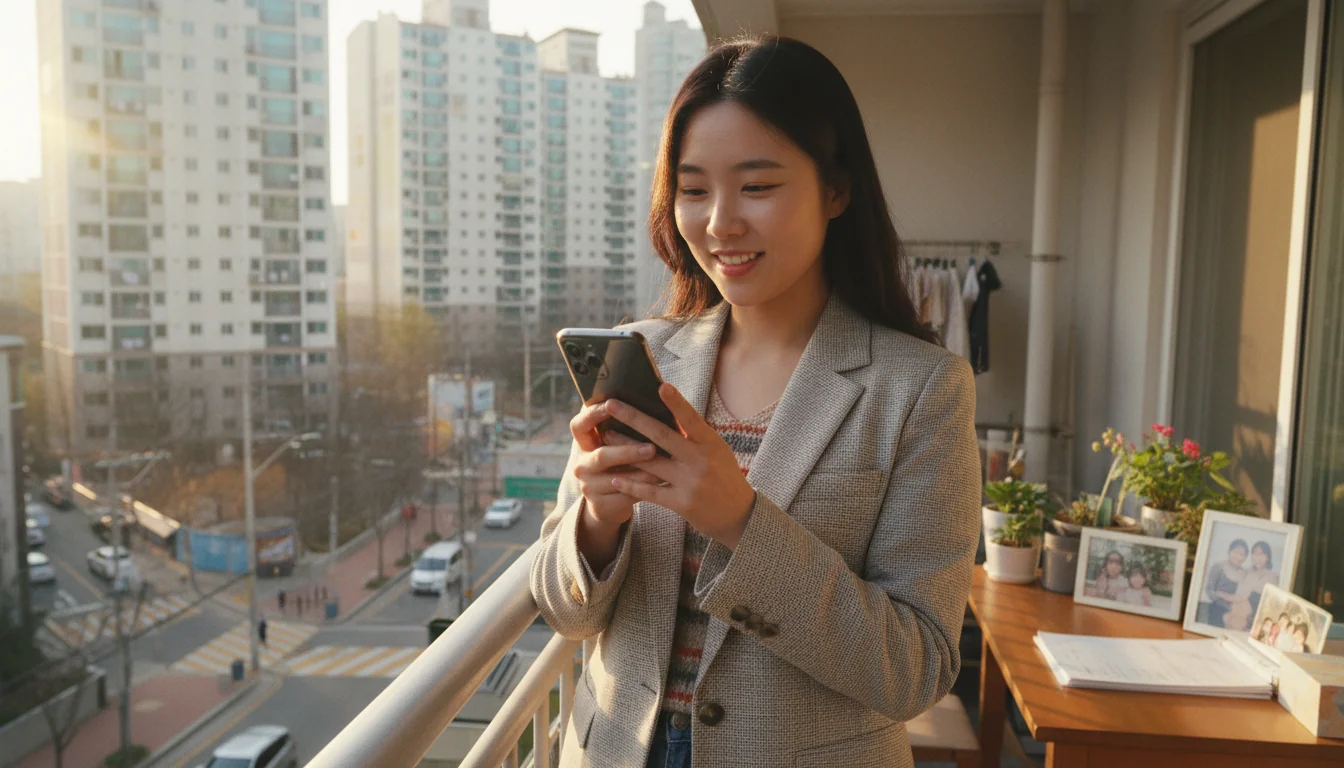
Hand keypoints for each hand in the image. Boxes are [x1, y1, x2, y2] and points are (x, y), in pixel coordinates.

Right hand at [568, 403, 663, 569]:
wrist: (611, 501)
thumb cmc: (622, 462)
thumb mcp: (618, 444)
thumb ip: (626, 427)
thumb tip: (653, 399)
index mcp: (584, 443)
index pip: (579, 425)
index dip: (592, 415)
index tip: (610, 404)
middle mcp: (582, 464)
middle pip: (601, 455)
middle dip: (627, 451)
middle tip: (651, 448)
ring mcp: (589, 486)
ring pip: (618, 479)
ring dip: (643, 473)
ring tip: (665, 468)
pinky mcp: (600, 504)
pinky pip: (626, 496)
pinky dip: (645, 489)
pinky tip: (662, 482)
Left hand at [604, 383, 756, 548]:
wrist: (739, 515)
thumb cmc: (725, 476)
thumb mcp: (717, 451)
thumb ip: (695, 435)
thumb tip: (668, 413)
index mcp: (711, 444)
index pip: (692, 419)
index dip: (677, 402)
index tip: (661, 386)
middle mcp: (700, 461)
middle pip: (662, 436)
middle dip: (634, 418)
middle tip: (611, 405)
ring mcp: (690, 482)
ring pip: (650, 462)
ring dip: (625, 448)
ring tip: (606, 436)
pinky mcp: (682, 503)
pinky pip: (651, 491)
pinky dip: (632, 485)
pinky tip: (615, 478)